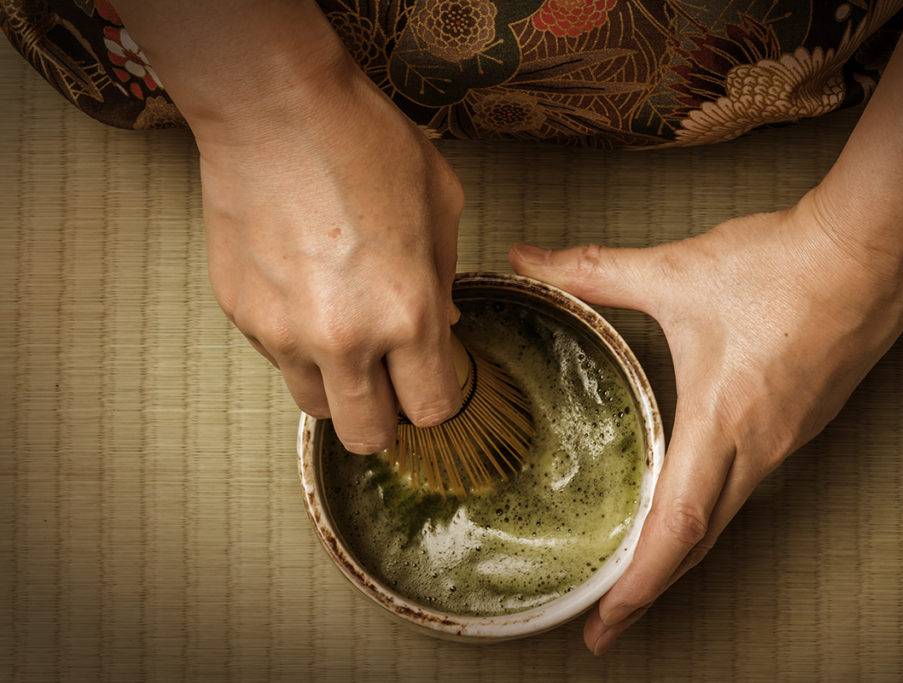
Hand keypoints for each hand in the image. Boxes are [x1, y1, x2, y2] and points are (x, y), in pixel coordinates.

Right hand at [198, 58, 463, 452]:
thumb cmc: (364, 142)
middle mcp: (344, 339)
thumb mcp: (439, 205)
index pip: (430, 409)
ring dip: (339, 387)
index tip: (432, 378)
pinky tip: (306, 293)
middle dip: (386, 418)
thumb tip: (440, 328)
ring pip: (316, 406)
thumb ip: (444, 280)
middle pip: (367, 435)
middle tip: (390, 381)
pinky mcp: (240, 315)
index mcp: (407, 314)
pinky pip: (277, 359)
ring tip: (346, 334)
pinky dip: (297, 346)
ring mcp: (283, 332)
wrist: (273, 108)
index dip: (436, 397)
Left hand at [510, 189, 902, 653]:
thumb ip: (593, 271)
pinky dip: (712, 513)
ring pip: (728, 517)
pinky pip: (750, 486)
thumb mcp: (674, 271)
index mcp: (724, 421)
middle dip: (650, 592)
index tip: (604, 621)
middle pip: (700, 541)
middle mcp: (759, 445)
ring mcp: (787, 438)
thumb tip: (527, 258)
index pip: (676, 525)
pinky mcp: (802, 421)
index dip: (638, 582)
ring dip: (681, 554)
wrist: (872, 249)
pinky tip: (691, 504)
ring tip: (639, 577)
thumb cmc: (780, 266)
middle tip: (606, 627)